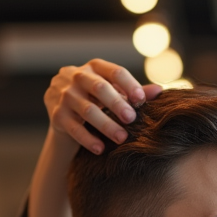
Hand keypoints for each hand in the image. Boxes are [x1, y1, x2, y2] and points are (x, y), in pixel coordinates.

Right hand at [44, 59, 162, 154]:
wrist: (62, 110)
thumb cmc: (95, 99)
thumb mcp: (113, 92)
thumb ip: (133, 92)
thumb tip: (160, 90)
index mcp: (94, 67)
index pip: (114, 71)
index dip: (129, 85)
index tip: (142, 100)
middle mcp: (76, 76)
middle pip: (99, 88)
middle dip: (117, 103)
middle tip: (132, 119)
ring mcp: (64, 95)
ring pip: (87, 110)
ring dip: (106, 125)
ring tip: (121, 138)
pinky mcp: (56, 115)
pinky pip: (73, 128)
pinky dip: (88, 139)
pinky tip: (100, 149)